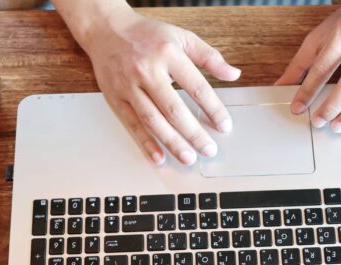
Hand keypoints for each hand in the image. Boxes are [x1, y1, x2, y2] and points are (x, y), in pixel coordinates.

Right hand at [55, 0, 240, 164]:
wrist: (106, 29)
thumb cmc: (147, 35)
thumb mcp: (182, 37)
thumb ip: (210, 57)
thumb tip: (234, 74)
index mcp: (168, 54)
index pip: (196, 87)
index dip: (213, 109)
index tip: (224, 125)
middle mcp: (147, 71)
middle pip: (174, 109)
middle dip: (193, 133)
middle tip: (209, 150)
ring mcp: (129, 86)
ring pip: (153, 120)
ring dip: (172, 142)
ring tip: (188, 158)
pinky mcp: (115, 98)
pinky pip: (132, 124)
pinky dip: (146, 143)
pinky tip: (159, 157)